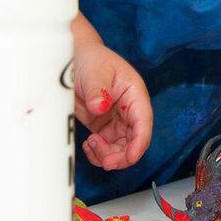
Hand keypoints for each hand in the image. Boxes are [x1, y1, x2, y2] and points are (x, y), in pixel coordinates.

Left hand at [73, 44, 151, 170]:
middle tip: (104, 161)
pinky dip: (98, 153)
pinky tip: (88, 145)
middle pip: (135, 141)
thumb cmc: (91, 60)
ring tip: (90, 144)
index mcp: (135, 95)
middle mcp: (130, 110)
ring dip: (108, 155)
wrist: (76, 59)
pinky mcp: (104, 127)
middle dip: (122, 156)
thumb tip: (100, 108)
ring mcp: (117, 121)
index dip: (140, 142)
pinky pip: (107, 148)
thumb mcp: (94, 73)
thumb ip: (98, 91)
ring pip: (121, 149)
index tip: (130, 156)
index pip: (143, 122)